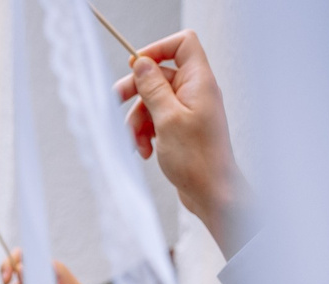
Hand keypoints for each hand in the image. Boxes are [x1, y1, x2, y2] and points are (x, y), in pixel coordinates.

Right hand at [111, 31, 251, 253]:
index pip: (182, 44)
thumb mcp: (167, 119)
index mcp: (198, 82)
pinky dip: (146, 134)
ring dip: (138, 121)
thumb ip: (152, 87)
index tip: (137, 66)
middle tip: (116, 102)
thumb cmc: (197, 159)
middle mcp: (196, 92)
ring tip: (138, 143)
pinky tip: (146, 151)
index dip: (158, 49)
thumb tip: (141, 63)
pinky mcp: (181, 129)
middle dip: (137, 92)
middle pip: (159, 75)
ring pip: (153, 101)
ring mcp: (189, 111)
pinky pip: (156, 121)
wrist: (212, 194)